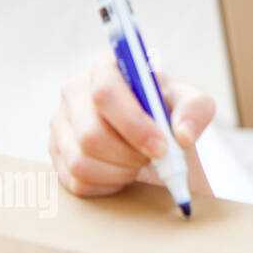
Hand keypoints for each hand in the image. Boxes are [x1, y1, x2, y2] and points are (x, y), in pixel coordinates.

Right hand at [48, 51, 215, 196]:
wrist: (157, 135)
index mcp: (107, 68)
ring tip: (140, 161)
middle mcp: (75, 92)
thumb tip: (182, 135)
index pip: (106, 92)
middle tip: (156, 158)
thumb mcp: (193, 104)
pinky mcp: (56, 155)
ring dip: (121, 171)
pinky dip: (109, 184)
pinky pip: (77, 182)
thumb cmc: (170, 113)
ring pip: (81, 161)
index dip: (134, 124)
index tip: (162, 147)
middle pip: (92, 134)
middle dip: (131, 154)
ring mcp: (60, 124)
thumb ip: (195, 111)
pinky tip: (125, 172)